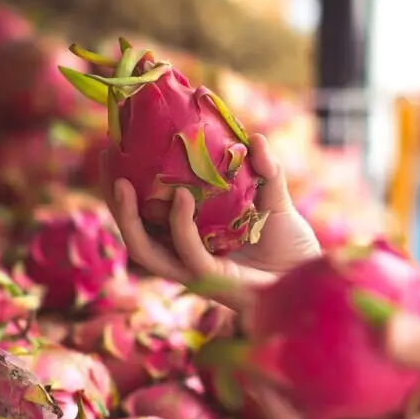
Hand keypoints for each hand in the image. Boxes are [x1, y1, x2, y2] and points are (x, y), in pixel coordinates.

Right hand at [107, 134, 321, 305]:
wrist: (312, 278)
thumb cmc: (292, 247)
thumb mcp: (275, 201)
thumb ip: (265, 171)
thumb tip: (255, 137)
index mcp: (190, 234)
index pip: (146, 212)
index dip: (127, 185)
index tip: (118, 148)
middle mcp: (184, 253)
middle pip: (133, 230)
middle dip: (113, 200)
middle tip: (107, 160)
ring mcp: (194, 270)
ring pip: (144, 249)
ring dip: (128, 217)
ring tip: (122, 183)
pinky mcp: (210, 281)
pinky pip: (186, 252)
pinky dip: (179, 225)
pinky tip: (181, 197)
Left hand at [256, 313, 419, 418]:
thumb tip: (378, 323)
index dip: (282, 418)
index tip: (255, 380)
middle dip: (288, 395)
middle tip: (258, 350)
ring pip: (352, 405)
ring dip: (318, 377)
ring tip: (288, 334)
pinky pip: (380, 387)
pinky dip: (356, 361)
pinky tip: (345, 318)